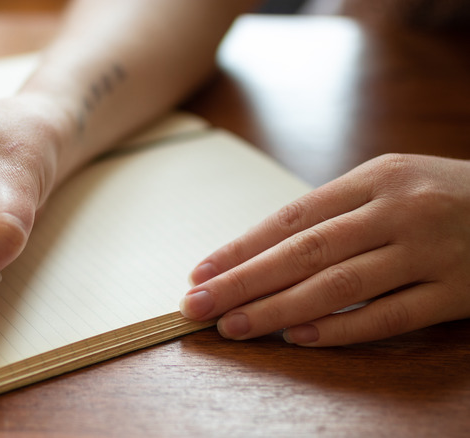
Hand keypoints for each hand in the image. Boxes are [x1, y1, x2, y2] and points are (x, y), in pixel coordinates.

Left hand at [179, 154, 469, 345]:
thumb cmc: (441, 196)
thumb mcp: (390, 184)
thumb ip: (334, 214)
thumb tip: (260, 253)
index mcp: (374, 178)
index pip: (291, 219)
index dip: (242, 248)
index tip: (202, 273)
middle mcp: (398, 210)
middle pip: (304, 253)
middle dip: (244, 282)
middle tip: (197, 305)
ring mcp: (428, 251)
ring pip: (338, 286)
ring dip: (277, 309)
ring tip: (233, 326)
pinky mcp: (456, 291)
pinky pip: (389, 316)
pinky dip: (341, 329)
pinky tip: (298, 337)